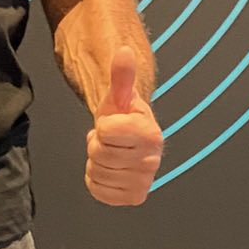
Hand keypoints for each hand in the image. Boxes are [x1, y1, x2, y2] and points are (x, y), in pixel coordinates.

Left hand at [85, 49, 162, 206]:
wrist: (129, 139)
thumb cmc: (123, 116)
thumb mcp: (119, 95)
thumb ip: (121, 75)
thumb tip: (124, 51)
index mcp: (151, 134)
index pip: (106, 131)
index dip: (103, 125)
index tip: (114, 124)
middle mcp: (152, 161)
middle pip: (99, 153)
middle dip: (98, 144)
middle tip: (110, 140)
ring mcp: (144, 182)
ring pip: (97, 172)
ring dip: (96, 162)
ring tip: (110, 152)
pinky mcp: (133, 197)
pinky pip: (98, 191)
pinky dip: (96, 180)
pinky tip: (109, 169)